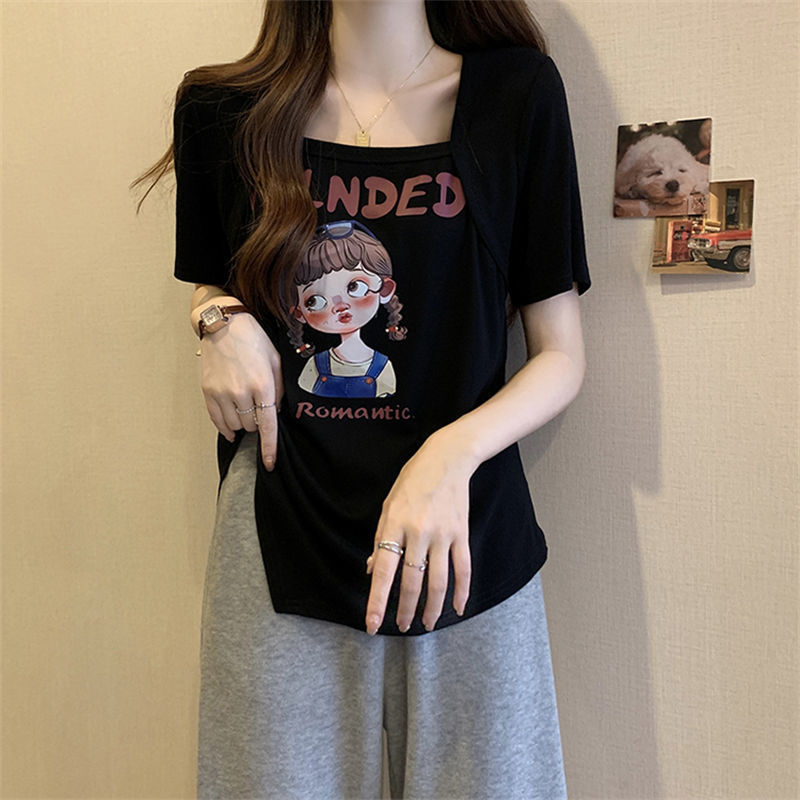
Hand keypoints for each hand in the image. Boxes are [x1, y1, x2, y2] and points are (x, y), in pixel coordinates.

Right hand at [198, 313, 283, 470]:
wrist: (224, 325)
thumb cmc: (254, 340)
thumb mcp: (276, 361)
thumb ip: (278, 389)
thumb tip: (277, 412)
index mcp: (263, 384)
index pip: (268, 425)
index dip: (269, 448)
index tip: (269, 464)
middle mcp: (241, 391)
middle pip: (252, 426)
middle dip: (258, 421)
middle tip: (258, 405)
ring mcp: (222, 393)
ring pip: (235, 425)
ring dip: (242, 423)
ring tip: (245, 408)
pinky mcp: (208, 392)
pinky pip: (217, 421)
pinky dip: (225, 428)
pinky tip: (230, 429)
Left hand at [365, 429, 474, 633]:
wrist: (447, 458)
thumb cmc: (412, 480)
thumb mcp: (388, 505)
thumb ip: (380, 539)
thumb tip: (371, 569)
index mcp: (394, 525)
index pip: (383, 571)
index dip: (377, 600)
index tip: (372, 623)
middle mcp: (419, 532)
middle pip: (412, 582)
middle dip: (405, 609)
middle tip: (401, 627)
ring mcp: (443, 534)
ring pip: (438, 581)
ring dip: (432, 607)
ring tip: (425, 624)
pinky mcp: (462, 534)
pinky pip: (463, 568)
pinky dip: (462, 591)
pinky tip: (457, 608)